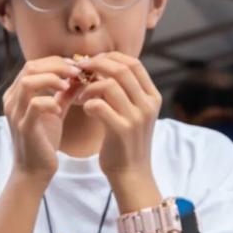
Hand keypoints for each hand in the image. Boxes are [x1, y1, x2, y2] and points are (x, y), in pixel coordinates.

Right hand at [3, 56, 81, 180]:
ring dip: (53, 79)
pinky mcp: (24, 126)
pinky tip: (61, 108)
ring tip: (69, 86)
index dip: (55, 62)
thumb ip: (64, 94)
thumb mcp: (55, 111)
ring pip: (29, 81)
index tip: (76, 67)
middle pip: (30, 68)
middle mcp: (11, 101)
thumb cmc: (44, 141)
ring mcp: (15, 113)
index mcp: (16, 94)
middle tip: (77, 72)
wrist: (35, 171)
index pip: (32, 65)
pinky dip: (51, 101)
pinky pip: (35, 104)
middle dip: (57, 66)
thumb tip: (80, 77)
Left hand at [78, 52, 161, 182]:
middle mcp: (148, 104)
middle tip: (80, 71)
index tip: (93, 62)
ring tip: (80, 96)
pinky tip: (84, 108)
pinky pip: (100, 105)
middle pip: (121, 69)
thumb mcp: (133, 114)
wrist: (131, 174)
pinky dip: (88, 103)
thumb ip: (125, 93)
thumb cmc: (125, 142)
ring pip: (109, 85)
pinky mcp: (122, 130)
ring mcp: (136, 117)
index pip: (134, 63)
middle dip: (97, 65)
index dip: (111, 58)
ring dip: (89, 86)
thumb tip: (104, 69)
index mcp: (152, 96)